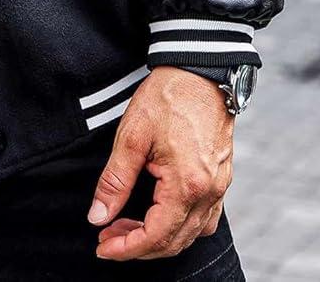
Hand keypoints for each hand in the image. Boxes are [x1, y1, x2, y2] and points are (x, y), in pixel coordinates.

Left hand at [86, 67, 233, 261]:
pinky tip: (160, 213)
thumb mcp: (132, 136)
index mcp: (186, 185)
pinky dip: (181, 226)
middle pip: (174, 242)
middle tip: (108, 236)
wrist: (200, 69)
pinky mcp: (221, 177)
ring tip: (128, 225)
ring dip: (159, 238)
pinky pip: (205, 218)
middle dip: (138, 246)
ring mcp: (219, 186)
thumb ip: (115, 180)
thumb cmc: (168, 96)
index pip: (155, 236)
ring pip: (191, 234)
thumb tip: (98, 215)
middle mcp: (208, 192)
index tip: (102, 246)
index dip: (126, 248)